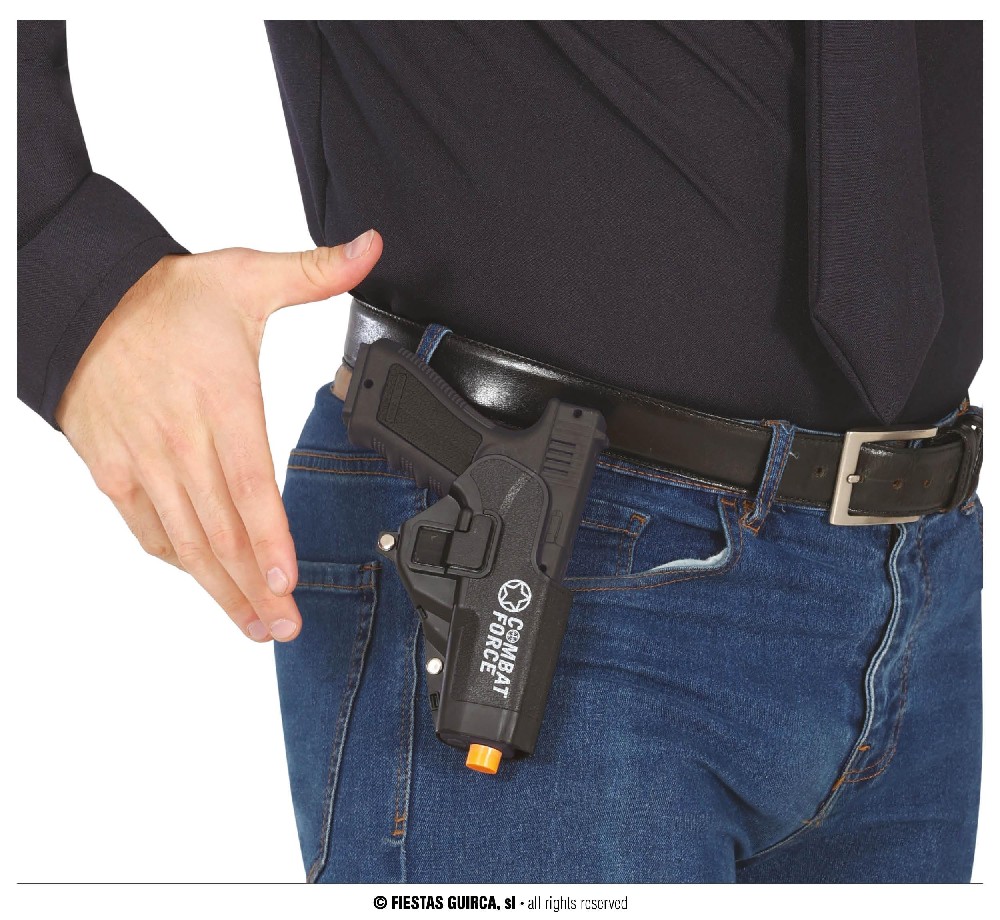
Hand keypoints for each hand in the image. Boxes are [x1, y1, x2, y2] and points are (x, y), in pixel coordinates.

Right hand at [55, 230, 382, 641]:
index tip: (286, 577)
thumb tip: (372, 247)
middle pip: (219, 525)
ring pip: (185, 539)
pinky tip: (206, 584)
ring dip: (220, 587)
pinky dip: (178, 560)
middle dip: (254, 583)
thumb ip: (315, 271)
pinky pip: (147, 528)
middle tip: (284, 626)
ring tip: (254, 625)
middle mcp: (178, 436)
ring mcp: (140, 459)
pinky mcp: (112, 470)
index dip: (267, 534)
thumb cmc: (169, 298)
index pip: (247, 479)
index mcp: (219, 397)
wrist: (84, 299)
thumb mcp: (246, 274)